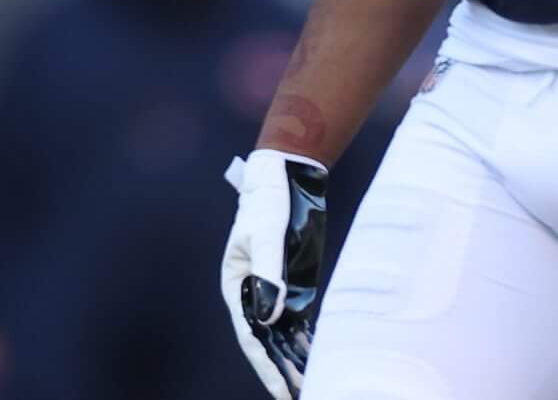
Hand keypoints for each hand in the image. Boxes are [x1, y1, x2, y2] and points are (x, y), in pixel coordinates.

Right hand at [221, 149, 329, 397]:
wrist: (288, 178)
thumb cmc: (267, 204)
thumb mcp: (266, 236)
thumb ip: (269, 275)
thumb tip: (270, 317)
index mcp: (236, 284)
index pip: (250, 333)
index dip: (265, 365)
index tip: (280, 390)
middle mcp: (255, 293)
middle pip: (268, 340)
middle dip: (282, 370)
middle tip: (299, 396)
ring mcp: (278, 290)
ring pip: (286, 334)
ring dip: (296, 359)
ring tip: (312, 386)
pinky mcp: (297, 284)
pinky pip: (302, 320)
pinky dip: (309, 340)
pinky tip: (320, 359)